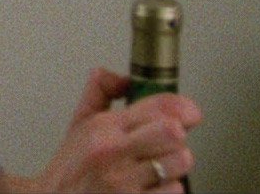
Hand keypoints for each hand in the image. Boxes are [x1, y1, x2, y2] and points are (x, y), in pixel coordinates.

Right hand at [0, 68, 200, 192]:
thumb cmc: (69, 170)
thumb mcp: (77, 125)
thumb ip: (99, 93)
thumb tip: (122, 77)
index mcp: (102, 127)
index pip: (158, 106)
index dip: (184, 107)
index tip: (189, 112)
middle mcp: (113, 151)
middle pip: (174, 132)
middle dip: (177, 138)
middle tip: (165, 143)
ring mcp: (124, 181)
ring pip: (179, 162)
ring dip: (175, 165)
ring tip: (159, 166)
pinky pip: (174, 191)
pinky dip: (168, 190)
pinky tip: (152, 187)